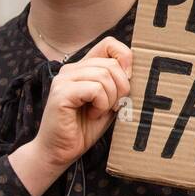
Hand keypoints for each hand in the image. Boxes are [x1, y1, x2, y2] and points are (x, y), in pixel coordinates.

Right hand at [10, 37, 131, 195]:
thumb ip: (118, 83)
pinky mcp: (61, 93)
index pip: (109, 43)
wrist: (60, 152)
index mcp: (82, 67)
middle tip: (113, 106)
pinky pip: (95, 89)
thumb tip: (134, 69)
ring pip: (104, 75)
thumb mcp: (109, 101)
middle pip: (111, 63)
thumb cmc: (85, 128)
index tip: (126, 82)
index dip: (124, 58)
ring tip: (99, 112)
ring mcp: (64, 79)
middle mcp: (71, 69)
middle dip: (121, 88)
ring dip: (110, 99)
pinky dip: (101, 104)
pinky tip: (92, 115)